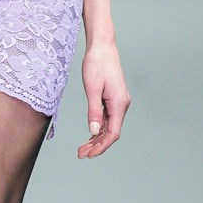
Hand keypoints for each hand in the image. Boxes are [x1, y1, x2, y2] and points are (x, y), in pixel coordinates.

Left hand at [77, 37, 129, 157]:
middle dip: (97, 145)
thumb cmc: (97, 64)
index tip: (89, 155)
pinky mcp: (113, 99)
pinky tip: (89, 135)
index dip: (101, 146)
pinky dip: (98, 128)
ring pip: (109, 127)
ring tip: (82, 148)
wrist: (102, 47)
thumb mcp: (92, 88)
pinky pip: (107, 119)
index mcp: (119, 103)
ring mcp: (118, 102)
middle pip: (111, 132)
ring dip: (96, 139)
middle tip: (81, 154)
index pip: (113, 133)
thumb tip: (94, 130)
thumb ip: (94, 111)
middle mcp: (122, 105)